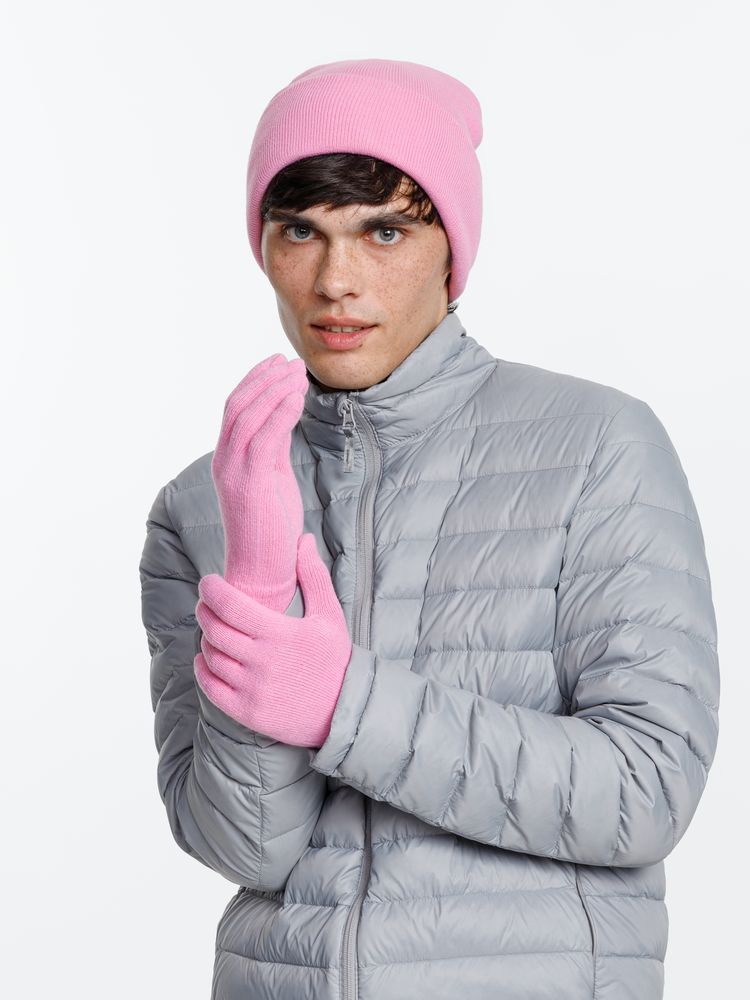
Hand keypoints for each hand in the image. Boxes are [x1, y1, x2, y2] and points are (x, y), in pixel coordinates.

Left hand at [193, 533, 352, 747]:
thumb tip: (304, 539)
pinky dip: (203, 668)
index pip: (231, 606)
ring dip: (205, 638)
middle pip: (214, 629)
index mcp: (280, 634)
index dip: (212, 590)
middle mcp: (262, 662)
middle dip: (204, 610)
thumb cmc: (335, 659)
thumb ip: (313, 575)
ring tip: (214, 628)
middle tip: (206, 602)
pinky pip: (210, 687)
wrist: (344, 711)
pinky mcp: (246, 712)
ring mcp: (252, 689)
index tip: (208, 582)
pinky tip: (207, 658)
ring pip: (210, 656)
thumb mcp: (329, 614)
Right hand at [211, 352, 308, 611]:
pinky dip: (280, 414)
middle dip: (264, 378)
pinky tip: (297, 399)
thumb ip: (273, 450)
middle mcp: (224, 462)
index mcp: (227, 460)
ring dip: (274, 390)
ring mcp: (234, 473)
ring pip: (247, 417)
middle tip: (290, 361)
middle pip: (236, 405)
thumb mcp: (273, 480)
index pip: (235, 409)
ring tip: (298, 374)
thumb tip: (285, 419)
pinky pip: (264, 439)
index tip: (278, 362)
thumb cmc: (271, 529)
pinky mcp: (250, 485)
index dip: (255, 381)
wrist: (261, 573)